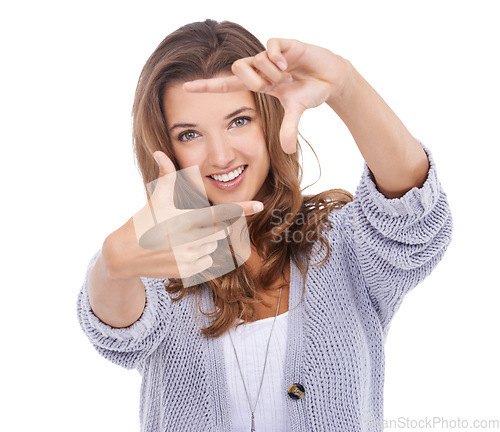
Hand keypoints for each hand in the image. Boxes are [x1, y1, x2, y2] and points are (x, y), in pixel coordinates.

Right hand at [103, 151, 262, 280]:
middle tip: (191, 225)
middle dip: (213, 227)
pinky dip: (199, 257)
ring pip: (213, 246)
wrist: (124, 254)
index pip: (220, 213)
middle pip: (221, 231)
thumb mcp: (156, 199)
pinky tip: (181, 252)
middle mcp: (190, 239)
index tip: (260, 205)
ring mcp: (189, 257)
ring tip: (182, 239)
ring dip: (205, 242)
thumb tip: (159, 152)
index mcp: (186, 218)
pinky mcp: (187, 271)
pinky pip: (206, 261)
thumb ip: (166, 176)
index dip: (242, 209)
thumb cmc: (142, 222)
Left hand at [183, 38, 349, 152]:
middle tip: (272, 88)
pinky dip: (277, 58)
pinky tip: (288, 64)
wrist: (331, 78)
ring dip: (273, 73)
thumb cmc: (309, 93)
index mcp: (258, 83)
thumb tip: (287, 151)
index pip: (226, 85)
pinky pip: (270, 46)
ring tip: (289, 76)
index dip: (207, 87)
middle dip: (253, 81)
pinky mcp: (285, 44)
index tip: (185, 87)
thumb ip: (288, 129)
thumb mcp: (296, 112)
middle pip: (239, 68)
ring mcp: (272, 55)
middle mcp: (260, 67)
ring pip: (257, 59)